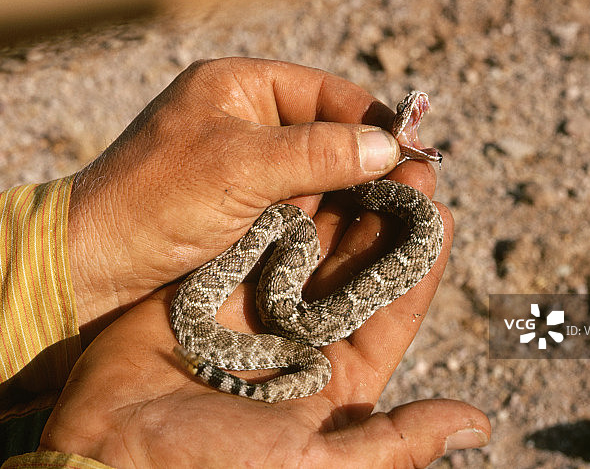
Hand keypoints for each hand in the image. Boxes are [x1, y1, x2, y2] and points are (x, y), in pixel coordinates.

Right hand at [41, 163, 489, 466]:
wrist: (111, 454)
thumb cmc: (217, 467)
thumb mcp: (317, 463)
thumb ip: (396, 440)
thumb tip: (478, 421)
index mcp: (338, 378)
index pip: (392, 309)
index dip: (419, 261)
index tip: (444, 213)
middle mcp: (304, 339)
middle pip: (355, 267)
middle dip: (383, 216)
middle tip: (409, 164)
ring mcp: (258, 310)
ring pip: (310, 245)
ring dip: (338, 201)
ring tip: (365, 152)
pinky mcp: (216, 289)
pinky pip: (256, 239)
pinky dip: (280, 205)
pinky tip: (304, 164)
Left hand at [68, 58, 405, 339]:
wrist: (95, 267)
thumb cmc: (155, 201)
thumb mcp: (240, 166)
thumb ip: (317, 153)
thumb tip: (389, 146)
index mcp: (238, 88)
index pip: (324, 93)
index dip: (371, 118)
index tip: (413, 148)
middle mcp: (246, 122)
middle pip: (326, 133)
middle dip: (367, 160)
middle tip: (416, 187)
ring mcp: (247, 168)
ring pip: (318, 174)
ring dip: (352, 194)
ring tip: (398, 214)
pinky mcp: (245, 210)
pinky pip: (300, 206)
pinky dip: (327, 219)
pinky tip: (358, 236)